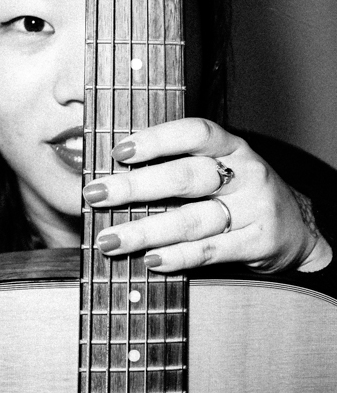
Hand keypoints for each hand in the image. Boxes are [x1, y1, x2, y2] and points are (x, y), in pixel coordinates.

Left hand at [82, 118, 331, 273]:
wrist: (297, 230)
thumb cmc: (239, 193)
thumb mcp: (220, 167)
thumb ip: (177, 164)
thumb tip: (112, 172)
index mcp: (232, 146)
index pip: (196, 132)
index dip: (157, 139)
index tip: (119, 150)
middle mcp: (246, 173)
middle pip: (186, 177)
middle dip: (135, 187)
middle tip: (95, 194)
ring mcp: (255, 209)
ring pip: (193, 219)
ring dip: (145, 230)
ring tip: (109, 239)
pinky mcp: (258, 243)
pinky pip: (210, 251)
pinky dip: (178, 256)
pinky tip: (149, 259)